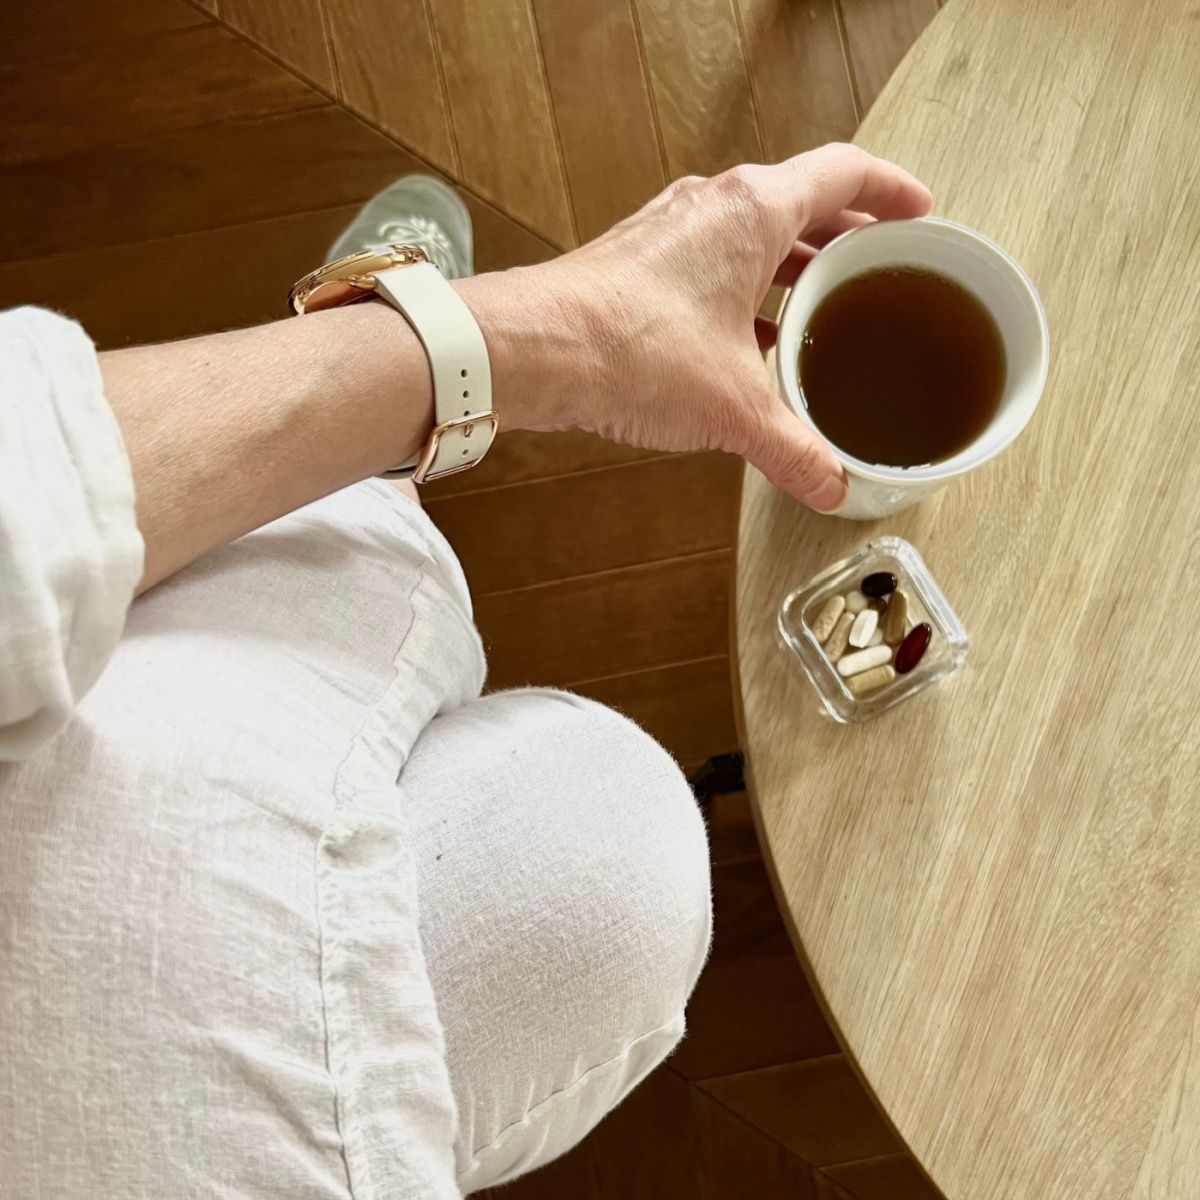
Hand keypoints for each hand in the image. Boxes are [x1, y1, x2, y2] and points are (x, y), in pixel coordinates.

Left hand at [501, 143, 931, 512]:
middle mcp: (713, 208)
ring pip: (752, 237)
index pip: (844, 174)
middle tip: (879, 269)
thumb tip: (830, 485)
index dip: (891, 191)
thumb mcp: (733, 407)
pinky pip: (712, 265)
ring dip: (791, 268)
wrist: (536, 350)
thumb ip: (793, 448)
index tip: (919, 212)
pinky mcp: (639, 265)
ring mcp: (672, 233)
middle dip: (846, 238)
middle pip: (800, 204)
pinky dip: (744, 294)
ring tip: (822, 310)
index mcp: (754, 212)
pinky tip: (751, 343)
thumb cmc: (631, 347)